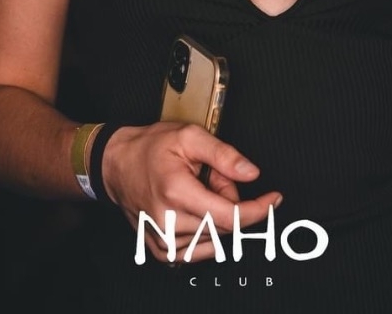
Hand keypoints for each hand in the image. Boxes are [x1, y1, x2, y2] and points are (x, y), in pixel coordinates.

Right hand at [101, 121, 281, 262]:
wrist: (117, 165)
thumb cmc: (150, 148)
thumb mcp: (190, 136)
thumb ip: (224, 154)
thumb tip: (251, 173)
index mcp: (176, 194)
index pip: (230, 217)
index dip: (258, 210)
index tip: (274, 200)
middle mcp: (169, 224)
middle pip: (225, 225)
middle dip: (229, 199)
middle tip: (212, 175)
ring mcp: (165, 243)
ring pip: (216, 238)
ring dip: (217, 215)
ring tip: (198, 189)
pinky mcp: (164, 253)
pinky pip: (202, 249)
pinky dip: (207, 229)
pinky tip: (194, 209)